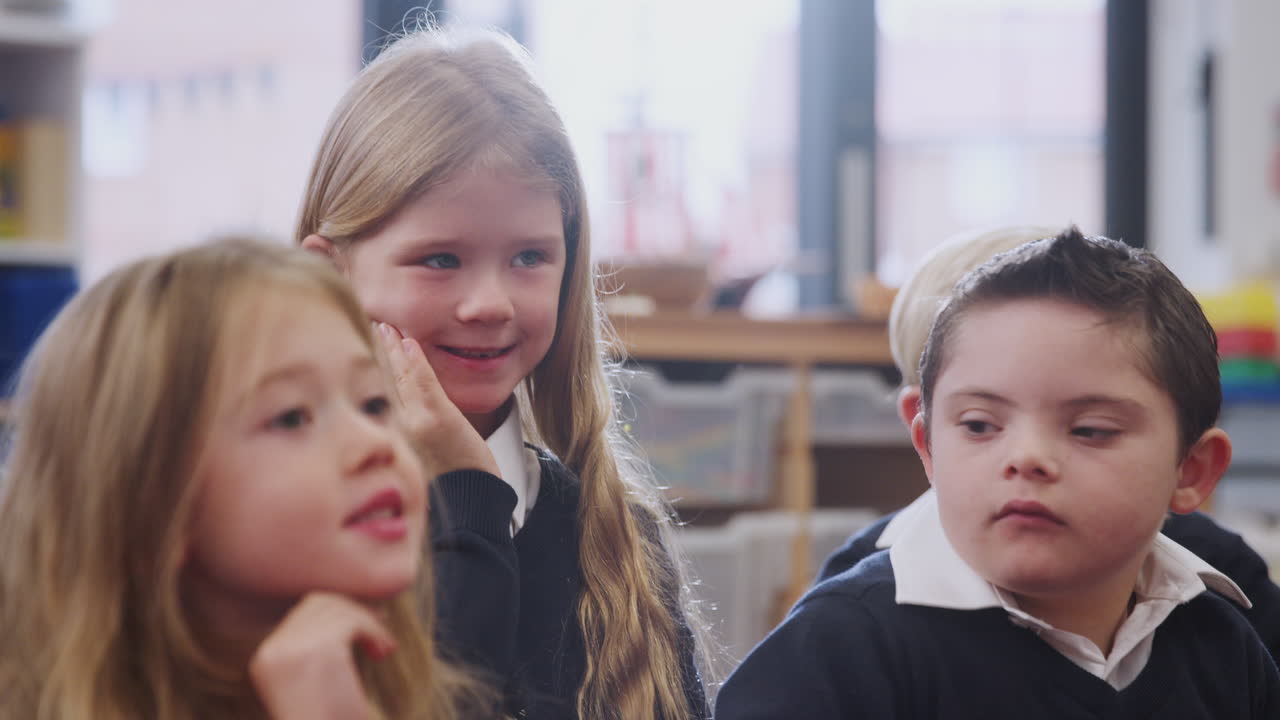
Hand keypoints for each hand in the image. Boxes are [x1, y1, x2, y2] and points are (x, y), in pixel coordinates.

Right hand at [249, 593, 392, 719]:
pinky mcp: (322, 650)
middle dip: (353, 609)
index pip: (302, 611)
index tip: (365, 621)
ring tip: (383, 647)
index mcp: (266, 659)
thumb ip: (320, 650)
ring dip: (368, 622)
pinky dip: (374, 631)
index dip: (337, 610)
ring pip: (339, 609)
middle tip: (380, 626)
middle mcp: (274, 650)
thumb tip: (347, 609)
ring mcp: (295, 648)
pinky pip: (354, 622)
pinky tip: (383, 652)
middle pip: (319, 602)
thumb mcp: (314, 684)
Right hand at [374, 322, 500, 478]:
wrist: (470, 500)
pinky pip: (425, 384)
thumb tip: (393, 411)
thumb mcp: (416, 458)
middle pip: (381, 381)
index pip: (374, 393)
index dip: (368, 367)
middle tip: (368, 323)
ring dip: (393, 349)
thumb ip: (403, 434)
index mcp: (390, 436)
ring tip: (385, 327)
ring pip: (400, 378)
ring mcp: (417, 423)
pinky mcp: (439, 420)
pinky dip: (416, 362)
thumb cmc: (448, 478)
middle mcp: (397, 429)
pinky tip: (409, 343)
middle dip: (375, 351)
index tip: (361, 342)